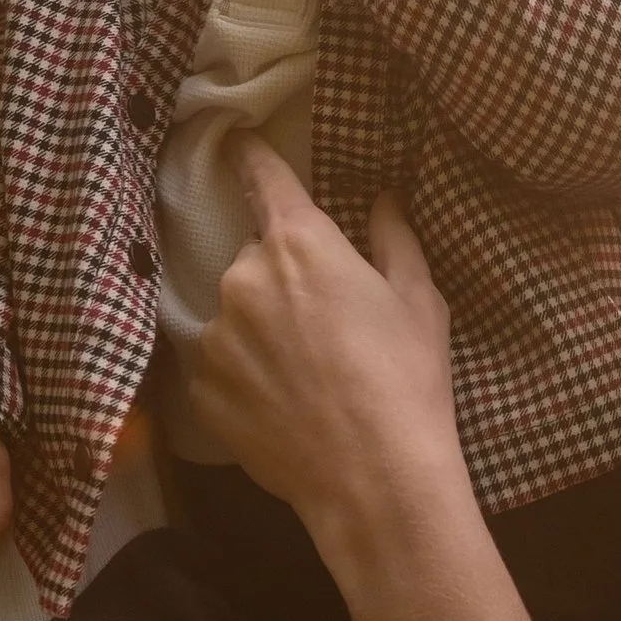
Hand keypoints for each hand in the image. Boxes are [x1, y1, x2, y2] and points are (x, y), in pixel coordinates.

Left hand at [188, 143, 466, 551]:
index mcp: (299, 244)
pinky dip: (245, 378)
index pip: (264, 179)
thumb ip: (393, 239)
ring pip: (235, 318)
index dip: (251, 157)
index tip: (236, 141)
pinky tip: (284, 406)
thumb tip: (382, 198)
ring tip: (306, 378)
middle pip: (254, 260)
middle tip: (326, 327)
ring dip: (259, 333)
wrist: (375, 480)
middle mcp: (243, 279)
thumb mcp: (419, 301)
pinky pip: (220, 368)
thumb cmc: (407, 381)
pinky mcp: (202, 389)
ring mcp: (215, 337)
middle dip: (282, 281)